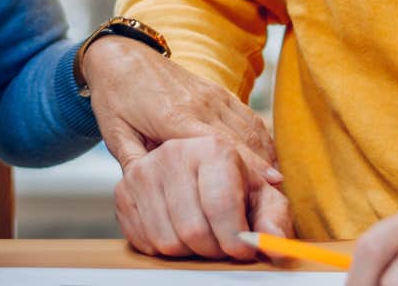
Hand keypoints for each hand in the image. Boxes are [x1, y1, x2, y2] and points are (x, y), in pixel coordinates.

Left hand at [81, 36, 278, 179]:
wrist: (120, 55)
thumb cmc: (115, 97)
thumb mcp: (116, 135)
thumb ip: (136, 165)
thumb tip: (149, 199)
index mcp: (173, 115)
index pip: (217, 144)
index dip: (246, 165)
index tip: (270, 184)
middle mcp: (200, 102)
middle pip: (241, 139)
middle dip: (263, 168)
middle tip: (278, 197)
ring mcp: (213, 95)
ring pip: (250, 128)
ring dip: (265, 157)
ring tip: (275, 187)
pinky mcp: (219, 92)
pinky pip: (248, 117)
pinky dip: (261, 140)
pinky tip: (267, 162)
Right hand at [113, 136, 293, 259]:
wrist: (194, 168)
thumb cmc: (233, 184)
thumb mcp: (260, 196)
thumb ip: (273, 219)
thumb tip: (274, 243)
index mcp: (212, 147)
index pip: (222, 206)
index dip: (235, 239)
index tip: (242, 250)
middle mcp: (173, 153)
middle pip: (194, 230)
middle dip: (213, 249)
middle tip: (221, 243)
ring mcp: (143, 172)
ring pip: (167, 241)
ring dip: (188, 251)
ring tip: (201, 234)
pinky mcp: (123, 192)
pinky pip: (144, 242)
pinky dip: (163, 248)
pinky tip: (178, 230)